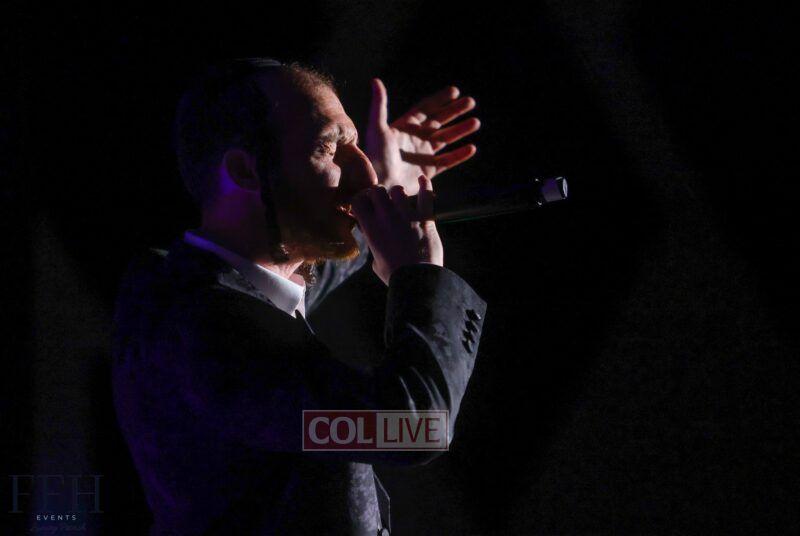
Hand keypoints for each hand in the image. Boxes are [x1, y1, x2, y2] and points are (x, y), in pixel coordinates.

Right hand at [350, 176, 442, 284]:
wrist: (417, 281)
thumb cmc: (394, 276)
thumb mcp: (376, 262)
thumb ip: (375, 247)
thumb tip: (377, 244)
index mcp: (370, 228)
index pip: (357, 200)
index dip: (360, 200)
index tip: (365, 205)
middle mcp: (386, 218)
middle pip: (377, 191)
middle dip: (378, 194)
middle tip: (382, 202)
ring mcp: (406, 216)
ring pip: (398, 190)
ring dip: (398, 194)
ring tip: (400, 201)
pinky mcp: (424, 219)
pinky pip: (426, 195)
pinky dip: (425, 186)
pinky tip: (422, 180)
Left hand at [365, 79, 480, 195]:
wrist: (378, 185)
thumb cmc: (375, 157)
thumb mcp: (377, 128)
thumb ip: (380, 105)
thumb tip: (376, 81)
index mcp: (405, 127)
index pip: (426, 109)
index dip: (440, 99)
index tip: (455, 91)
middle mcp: (415, 139)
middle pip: (439, 121)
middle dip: (454, 111)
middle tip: (471, 102)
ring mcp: (422, 155)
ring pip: (446, 139)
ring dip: (460, 130)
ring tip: (476, 122)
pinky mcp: (427, 172)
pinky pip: (447, 162)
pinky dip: (459, 155)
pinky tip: (471, 148)